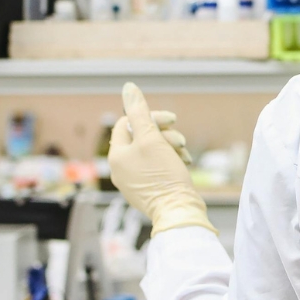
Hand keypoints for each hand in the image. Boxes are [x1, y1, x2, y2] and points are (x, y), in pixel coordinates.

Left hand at [109, 83, 214, 234]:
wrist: (178, 211)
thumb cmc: (164, 175)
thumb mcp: (152, 138)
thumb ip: (139, 112)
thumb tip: (128, 87)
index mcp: (116, 155)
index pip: (127, 123)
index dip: (149, 116)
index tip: (171, 119)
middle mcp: (120, 169)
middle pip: (140, 137)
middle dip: (163, 134)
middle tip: (180, 139)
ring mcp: (133, 181)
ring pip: (151, 151)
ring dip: (169, 146)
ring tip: (183, 154)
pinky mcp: (147, 189)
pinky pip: (156, 167)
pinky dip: (170, 161)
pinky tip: (183, 164)